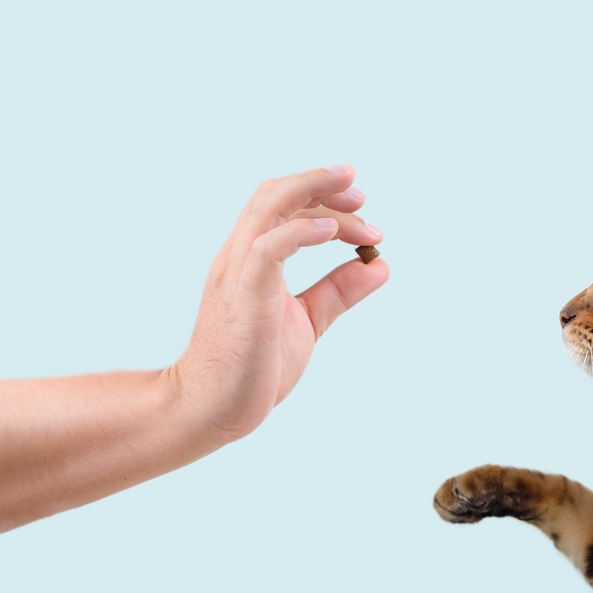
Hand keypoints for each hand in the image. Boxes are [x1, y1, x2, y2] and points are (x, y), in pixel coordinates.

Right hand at [174, 165, 388, 442]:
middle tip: (362, 195)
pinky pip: (268, 247)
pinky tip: (333, 230)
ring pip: (269, 208)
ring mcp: (238, 272)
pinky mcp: (243, 294)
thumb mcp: (307, 320)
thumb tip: (379, 266)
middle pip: (274, 194)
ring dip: (316, 194)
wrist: (213, 409)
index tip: (362, 206)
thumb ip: (338, 291)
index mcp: (251, 259)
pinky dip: (302, 231)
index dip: (321, 194)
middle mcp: (240, 256)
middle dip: (320, 183)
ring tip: (358, 201)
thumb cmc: (253, 367)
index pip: (280, 204)